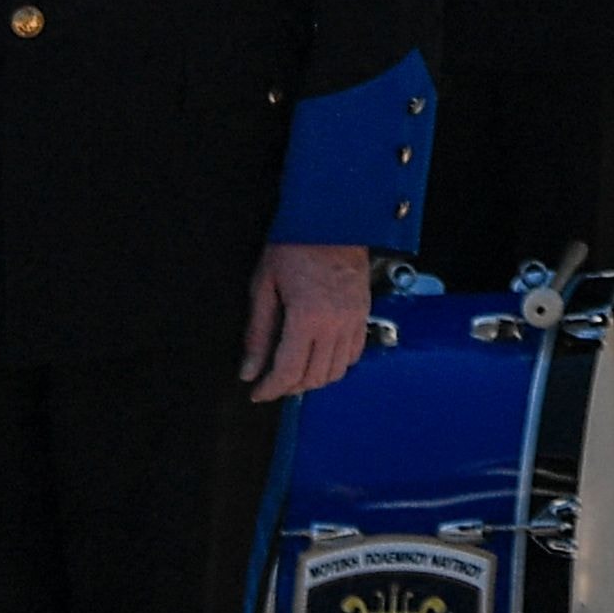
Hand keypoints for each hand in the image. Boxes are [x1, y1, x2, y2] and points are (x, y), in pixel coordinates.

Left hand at [244, 243, 377, 400]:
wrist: (333, 219)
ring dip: (313, 378)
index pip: (288, 371)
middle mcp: (335, 325)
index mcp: (307, 318)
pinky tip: (320, 357)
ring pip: (336, 371)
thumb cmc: (294, 246)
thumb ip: (258, 333)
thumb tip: (249, 372)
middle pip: (314, 377)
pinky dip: (336, 364)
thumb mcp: (264, 285)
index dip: (269, 389)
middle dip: (289, 387)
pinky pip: (354, 354)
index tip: (256, 393)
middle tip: (271, 382)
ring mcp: (354, 320)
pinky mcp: (364, 314)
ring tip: (294, 371)